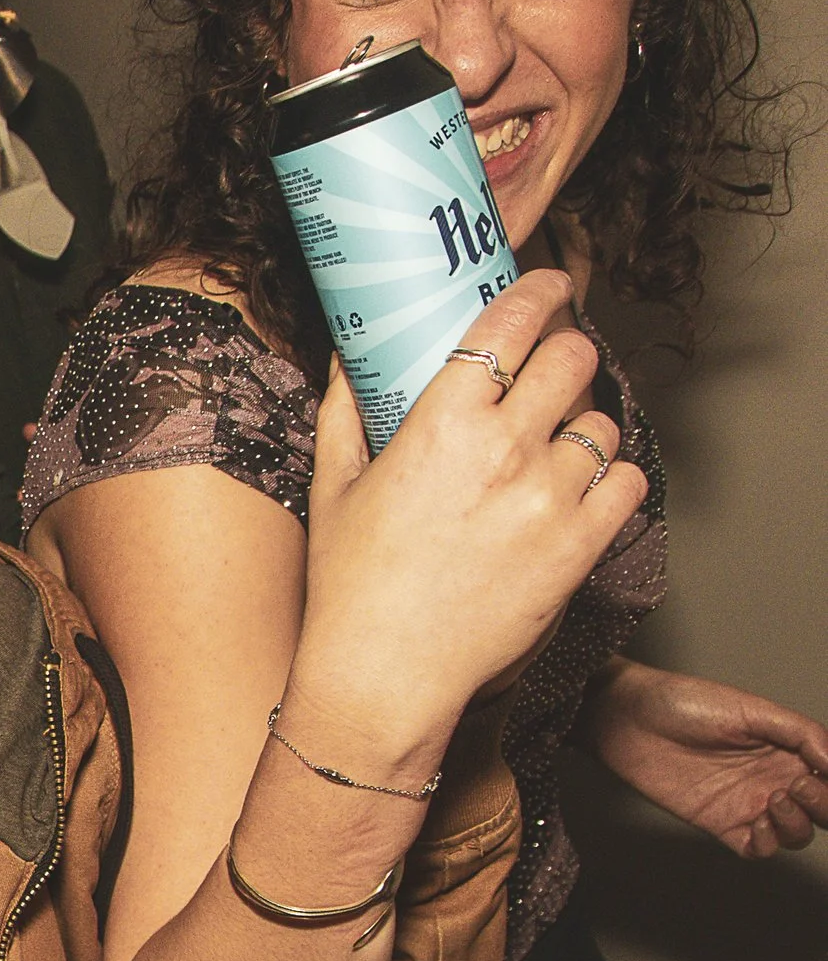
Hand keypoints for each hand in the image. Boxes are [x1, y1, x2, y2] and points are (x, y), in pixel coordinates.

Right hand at [288, 272, 648, 771]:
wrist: (384, 675)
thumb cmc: (350, 587)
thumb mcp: (333, 488)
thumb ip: (343, 411)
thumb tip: (350, 358)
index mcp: (440, 425)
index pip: (510, 325)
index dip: (540, 291)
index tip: (548, 284)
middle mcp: (504, 451)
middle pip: (574, 360)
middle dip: (568, 352)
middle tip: (554, 366)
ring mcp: (549, 500)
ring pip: (604, 423)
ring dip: (585, 425)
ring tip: (559, 446)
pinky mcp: (579, 547)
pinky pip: (627, 482)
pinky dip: (611, 480)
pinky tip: (580, 491)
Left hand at [586, 661, 827, 856]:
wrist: (630, 718)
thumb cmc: (684, 703)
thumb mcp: (753, 709)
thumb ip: (801, 733)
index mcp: (788, 750)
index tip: (821, 773)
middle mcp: (773, 779)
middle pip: (822, 812)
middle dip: (825, 807)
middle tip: (799, 786)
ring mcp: (747, 803)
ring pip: (795, 834)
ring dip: (798, 824)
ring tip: (775, 798)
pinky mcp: (718, 822)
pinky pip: (756, 849)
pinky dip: (768, 843)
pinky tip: (758, 819)